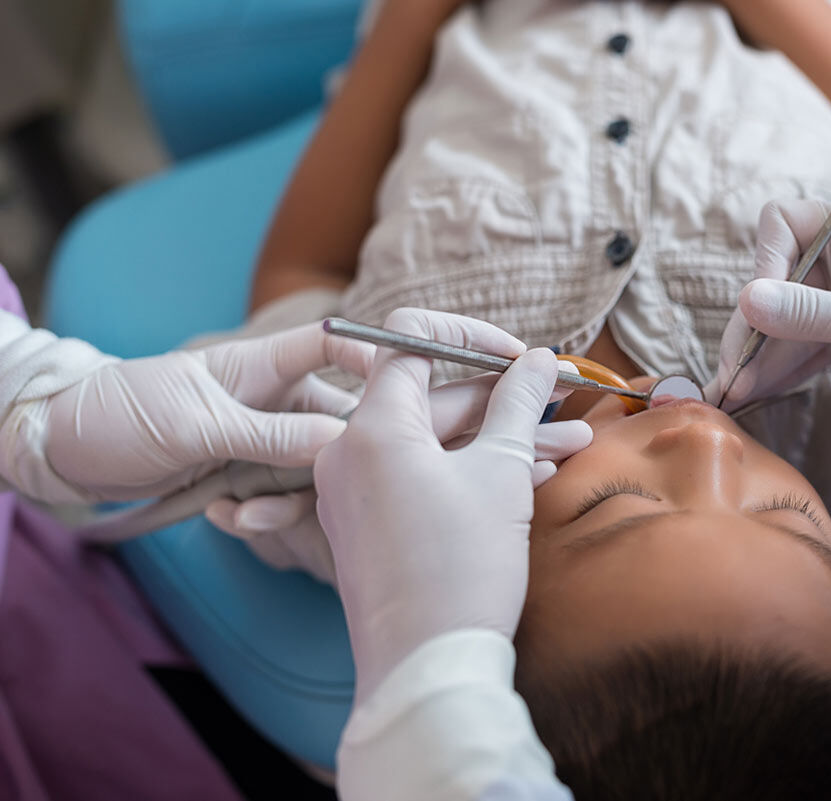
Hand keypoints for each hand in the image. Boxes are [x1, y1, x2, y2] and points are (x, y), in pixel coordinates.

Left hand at [42, 322, 373, 501]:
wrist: (62, 450)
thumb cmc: (121, 414)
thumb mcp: (197, 426)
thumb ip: (269, 436)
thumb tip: (340, 441)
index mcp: (260, 367)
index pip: (332, 347)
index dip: (370, 359)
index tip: (398, 392)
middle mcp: (268, 402)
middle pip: (332, 425)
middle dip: (327, 464)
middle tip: (320, 493)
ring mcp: (255, 440)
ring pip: (307, 472)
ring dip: (283, 502)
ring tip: (242, 516)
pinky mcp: (239, 475)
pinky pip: (273, 498)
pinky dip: (255, 515)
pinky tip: (221, 517)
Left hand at [314, 308, 591, 696]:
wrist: (426, 669)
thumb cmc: (460, 568)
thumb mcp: (501, 472)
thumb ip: (518, 404)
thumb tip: (536, 359)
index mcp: (371, 427)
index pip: (409, 343)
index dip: (471, 339)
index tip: (520, 355)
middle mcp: (350, 453)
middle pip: (432, 397)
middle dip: (505, 397)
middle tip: (564, 395)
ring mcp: (357, 493)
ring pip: (436, 443)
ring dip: (501, 438)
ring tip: (572, 440)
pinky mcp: (371, 526)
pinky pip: (423, 479)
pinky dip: (471, 472)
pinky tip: (534, 473)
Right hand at [712, 199, 830, 423]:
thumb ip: (815, 315)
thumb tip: (745, 301)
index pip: (786, 222)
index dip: (763, 262)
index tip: (757, 311)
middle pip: (780, 280)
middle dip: (753, 328)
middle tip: (727, 377)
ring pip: (791, 318)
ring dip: (763, 355)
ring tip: (731, 395)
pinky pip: (811, 342)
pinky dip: (787, 366)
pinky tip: (759, 391)